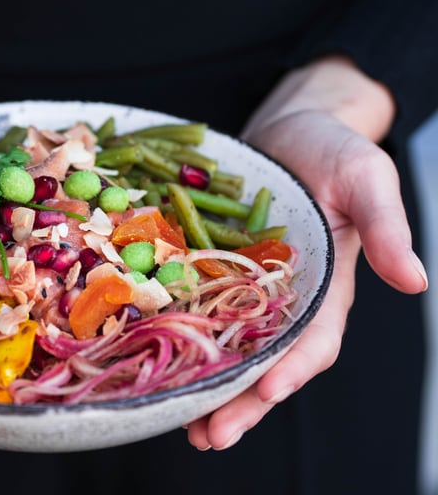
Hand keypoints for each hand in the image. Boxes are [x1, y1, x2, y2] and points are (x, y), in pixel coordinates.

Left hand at [185, 56, 428, 449]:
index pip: (315, 340)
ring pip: (229, 350)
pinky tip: (157, 367)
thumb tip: (415, 281)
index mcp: (327, 288)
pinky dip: (181, 342)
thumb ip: (387, 226)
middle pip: (266, 362)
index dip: (294, 368)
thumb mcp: (366, 177)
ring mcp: (247, 290)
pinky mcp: (214, 273)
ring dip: (208, 390)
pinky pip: (196, 312)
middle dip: (243, 403)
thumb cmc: (334, 150)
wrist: (290, 130)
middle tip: (210, 437)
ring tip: (182, 426)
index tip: (267, 389)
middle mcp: (286, 300)